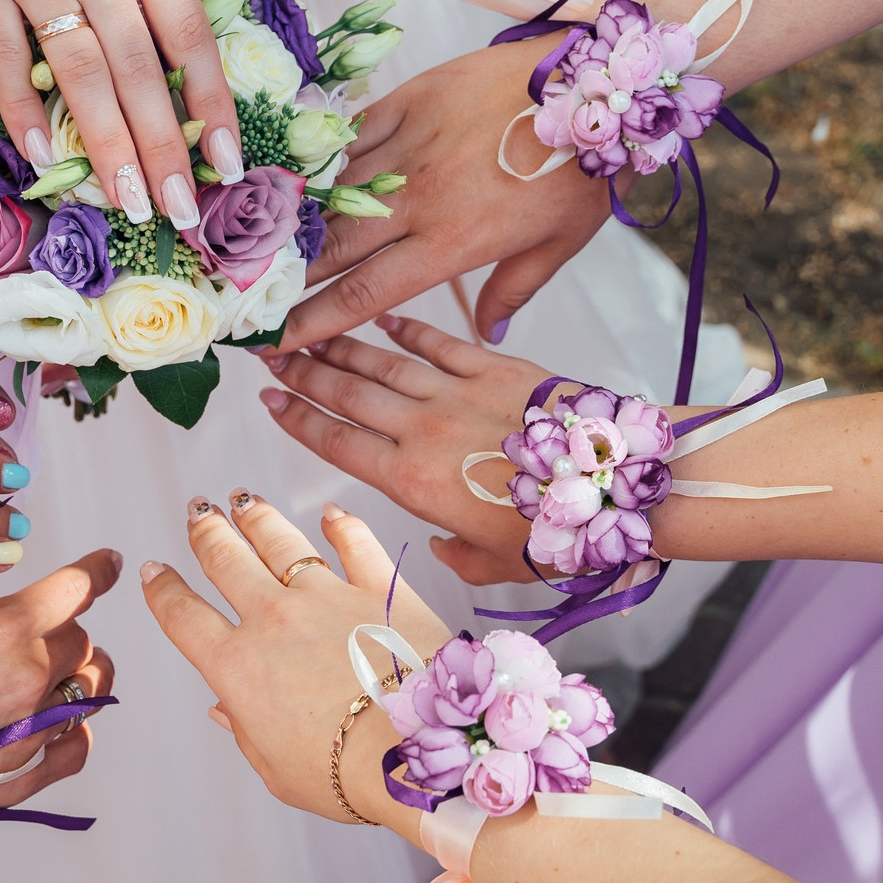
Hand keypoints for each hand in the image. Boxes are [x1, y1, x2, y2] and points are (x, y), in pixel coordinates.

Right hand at [0, 0, 264, 230]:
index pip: (191, 37)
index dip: (212, 106)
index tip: (229, 164)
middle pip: (140, 72)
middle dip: (163, 151)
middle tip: (179, 217)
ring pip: (80, 74)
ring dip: (105, 147)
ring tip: (127, 204)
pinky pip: (5, 54)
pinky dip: (23, 106)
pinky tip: (40, 154)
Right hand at [0, 549, 121, 809]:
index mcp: (1, 631)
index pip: (75, 589)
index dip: (96, 571)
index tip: (108, 564)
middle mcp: (30, 676)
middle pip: (81, 639)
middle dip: (64, 632)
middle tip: (37, 637)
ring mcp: (37, 729)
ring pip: (90, 688)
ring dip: (78, 675)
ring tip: (53, 676)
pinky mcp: (33, 774)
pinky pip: (79, 743)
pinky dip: (74, 728)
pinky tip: (53, 724)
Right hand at [139, 492, 449, 823]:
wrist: (415, 751)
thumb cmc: (345, 776)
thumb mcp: (276, 769)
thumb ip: (246, 731)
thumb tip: (225, 709)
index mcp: (237, 667)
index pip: (184, 617)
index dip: (163, 591)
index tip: (154, 571)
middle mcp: (274, 619)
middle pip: (226, 561)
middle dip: (206, 533)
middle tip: (198, 513)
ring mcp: (328, 596)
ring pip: (280, 541)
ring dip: (256, 517)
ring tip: (243, 500)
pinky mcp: (381, 588)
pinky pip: (356, 543)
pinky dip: (342, 525)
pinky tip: (331, 513)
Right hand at [256, 314, 544, 583]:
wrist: (617, 484)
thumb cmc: (558, 533)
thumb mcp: (496, 565)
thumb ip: (457, 556)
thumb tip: (443, 546)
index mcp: (412, 483)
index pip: (336, 443)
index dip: (296, 419)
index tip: (266, 399)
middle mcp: (423, 431)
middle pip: (346, 394)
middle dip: (302, 372)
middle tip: (270, 351)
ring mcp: (457, 394)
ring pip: (383, 363)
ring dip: (341, 346)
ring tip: (309, 331)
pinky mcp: (494, 369)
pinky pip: (440, 341)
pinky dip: (408, 328)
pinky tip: (384, 317)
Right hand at [283, 38, 610, 348]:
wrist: (593, 81)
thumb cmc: (582, 171)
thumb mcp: (558, 245)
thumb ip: (512, 290)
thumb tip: (490, 334)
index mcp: (451, 244)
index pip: (363, 295)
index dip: (312, 322)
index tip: (275, 343)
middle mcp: (418, 200)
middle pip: (332, 247)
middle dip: (284, 277)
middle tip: (245, 296)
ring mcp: (409, 147)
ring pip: (331, 192)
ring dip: (292, 221)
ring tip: (255, 242)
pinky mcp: (409, 101)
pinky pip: (350, 137)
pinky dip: (322, 160)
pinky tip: (296, 176)